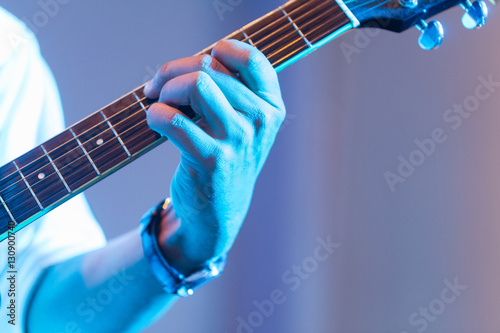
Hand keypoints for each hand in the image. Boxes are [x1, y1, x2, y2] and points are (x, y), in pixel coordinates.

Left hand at [144, 40, 284, 273]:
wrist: (217, 213)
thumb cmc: (224, 159)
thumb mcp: (241, 126)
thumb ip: (230, 91)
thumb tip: (190, 63)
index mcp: (271, 108)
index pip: (253, 59)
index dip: (221, 50)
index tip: (198, 62)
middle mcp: (260, 121)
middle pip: (211, 66)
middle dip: (174, 69)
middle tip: (157, 85)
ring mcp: (238, 141)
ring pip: (197, 83)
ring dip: (166, 87)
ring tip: (157, 100)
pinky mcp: (211, 160)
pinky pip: (174, 119)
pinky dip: (155, 114)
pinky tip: (154, 122)